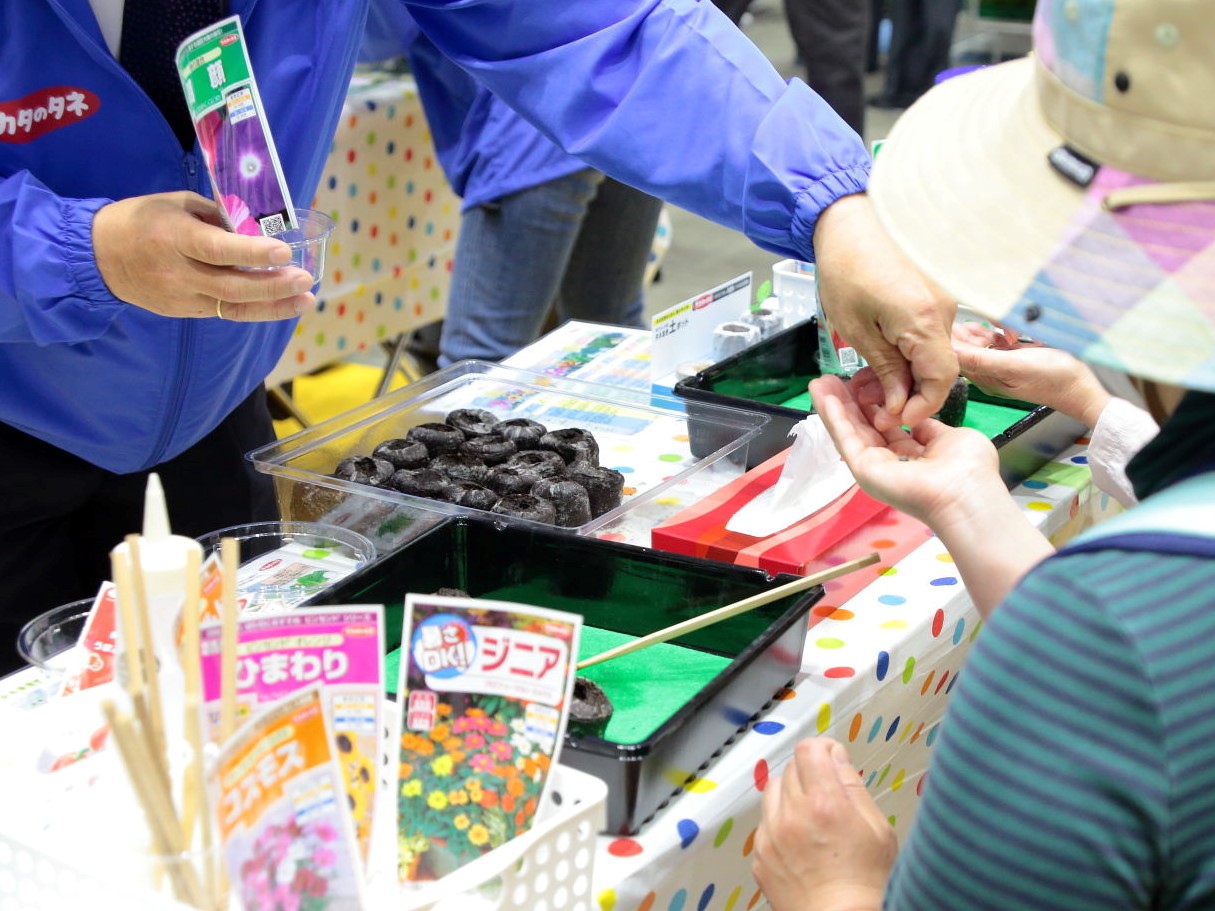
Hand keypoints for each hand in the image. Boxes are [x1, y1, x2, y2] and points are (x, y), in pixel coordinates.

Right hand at [92, 191, 318, 320]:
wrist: (100, 256)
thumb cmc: (143, 220)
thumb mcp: (177, 204)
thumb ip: (217, 215)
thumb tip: (257, 227)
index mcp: (174, 238)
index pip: (218, 250)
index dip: (253, 253)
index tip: (285, 252)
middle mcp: (178, 272)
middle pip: (231, 287)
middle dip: (273, 286)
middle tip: (306, 279)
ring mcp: (181, 297)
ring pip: (233, 307)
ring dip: (273, 306)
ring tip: (305, 300)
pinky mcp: (184, 312)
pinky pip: (225, 312)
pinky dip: (255, 309)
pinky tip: (281, 304)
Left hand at [753, 738, 894, 910]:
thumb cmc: (867, 884)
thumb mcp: (879, 829)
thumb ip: (853, 786)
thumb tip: (837, 756)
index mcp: (825, 804)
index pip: (809, 750)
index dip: (823, 749)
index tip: (831, 758)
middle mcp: (792, 815)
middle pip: (792, 768)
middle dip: (810, 773)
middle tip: (828, 794)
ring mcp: (772, 836)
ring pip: (773, 791)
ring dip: (790, 795)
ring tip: (811, 817)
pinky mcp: (760, 855)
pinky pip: (764, 822)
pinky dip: (779, 823)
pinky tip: (799, 841)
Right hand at [809, 370, 1004, 531]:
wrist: (965, 492)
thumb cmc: (968, 468)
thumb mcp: (950, 437)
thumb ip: (928, 428)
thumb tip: (915, 419)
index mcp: (912, 456)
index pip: (886, 427)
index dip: (874, 405)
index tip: (864, 384)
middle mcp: (890, 462)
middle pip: (863, 427)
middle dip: (848, 402)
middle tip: (832, 378)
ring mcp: (874, 467)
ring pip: (850, 431)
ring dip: (834, 406)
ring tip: (819, 382)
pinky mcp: (863, 469)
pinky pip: (845, 438)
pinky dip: (833, 416)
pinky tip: (824, 396)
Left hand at [812, 193, 956, 427]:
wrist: (849, 219)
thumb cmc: (846, 268)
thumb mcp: (857, 328)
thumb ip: (885, 369)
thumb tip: (900, 402)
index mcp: (925, 320)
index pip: (943, 379)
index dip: (924, 405)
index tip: (898, 418)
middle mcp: (946, 309)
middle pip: (941, 367)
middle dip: (912, 393)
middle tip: (877, 405)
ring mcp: (946, 298)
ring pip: (935, 351)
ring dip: (909, 372)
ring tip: (873, 382)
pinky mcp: (938, 292)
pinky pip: (930, 332)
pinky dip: (911, 350)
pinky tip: (883, 355)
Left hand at [952, 321, 1110, 426]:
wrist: (1082, 386)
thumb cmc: (1052, 379)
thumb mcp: (1013, 366)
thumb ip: (981, 360)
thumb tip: (951, 353)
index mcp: (985, 378)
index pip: (958, 357)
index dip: (951, 339)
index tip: (947, 321)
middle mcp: (991, 373)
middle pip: (968, 349)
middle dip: (965, 333)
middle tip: (963, 316)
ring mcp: (1005, 365)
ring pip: (984, 344)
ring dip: (983, 331)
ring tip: (982, 321)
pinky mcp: (1018, 358)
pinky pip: (1000, 343)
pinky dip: (999, 333)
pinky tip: (1002, 327)